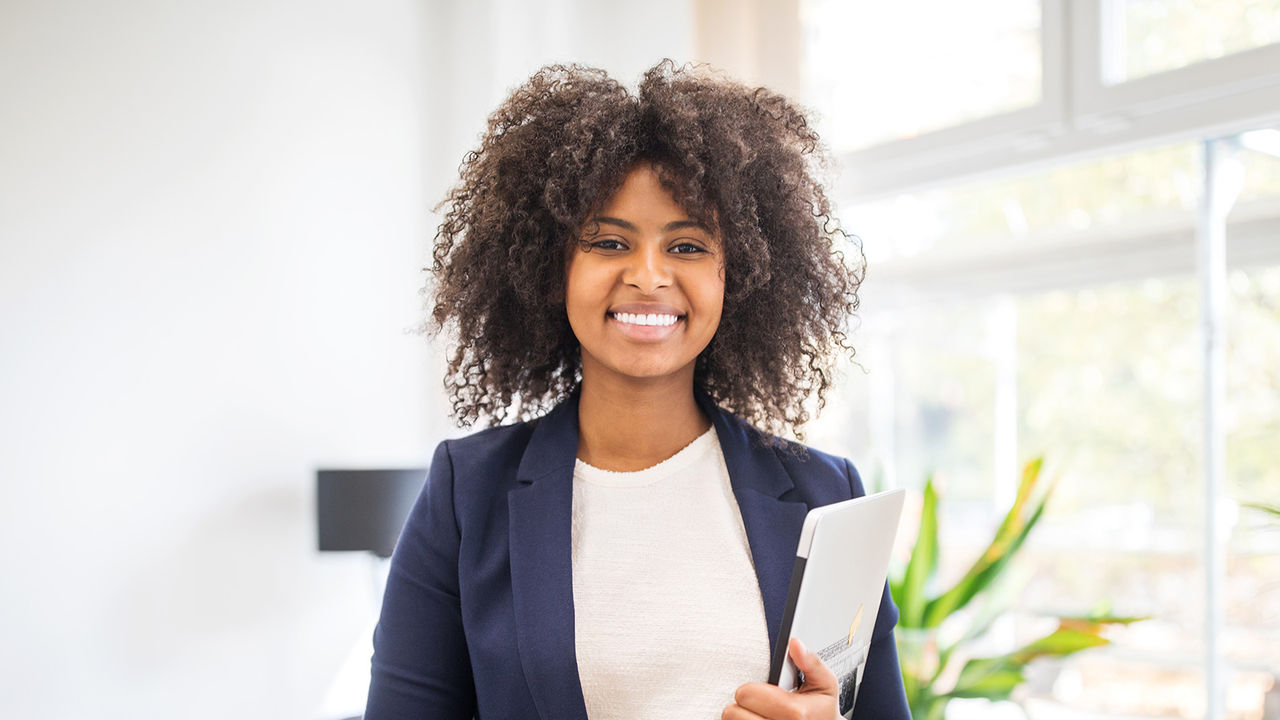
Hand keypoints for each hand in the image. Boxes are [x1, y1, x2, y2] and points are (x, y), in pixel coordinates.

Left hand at [722, 638, 839, 719]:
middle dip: (745, 703)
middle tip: (760, 701)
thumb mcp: (825, 683)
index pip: (746, 695)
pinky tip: (757, 717)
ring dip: (742, 715)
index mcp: (795, 712)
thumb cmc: (821, 709)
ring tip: (759, 711)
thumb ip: (811, 662)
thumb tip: (795, 644)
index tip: (761, 690)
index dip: (751, 689)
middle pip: (733, 712)